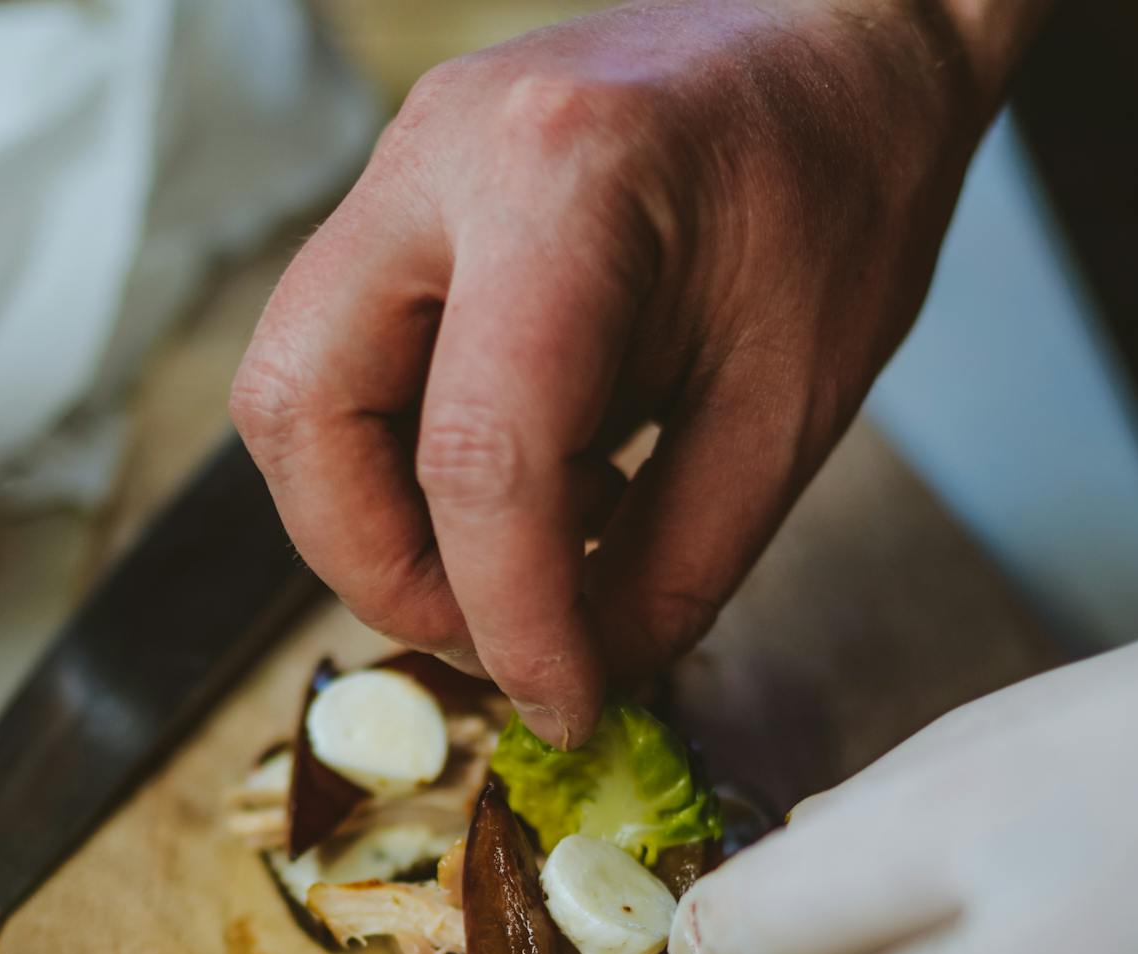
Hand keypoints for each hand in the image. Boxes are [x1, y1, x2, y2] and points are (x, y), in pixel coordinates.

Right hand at [231, 0, 1028, 744]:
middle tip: (495, 639)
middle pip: (302, 409)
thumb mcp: (792, 405)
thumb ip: (676, 563)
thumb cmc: (843, 189)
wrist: (842, 38)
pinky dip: (406, 458)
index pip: (478, 454)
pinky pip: (345, 356)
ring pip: (294, 388)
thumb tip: (585, 679)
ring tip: (525, 557)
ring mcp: (403, 161)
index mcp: (565, 183)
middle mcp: (443, 156)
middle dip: (378, 568)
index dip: (511, 618)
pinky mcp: (400, 194)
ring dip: (377, 519)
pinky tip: (533, 479)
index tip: (566, 702)